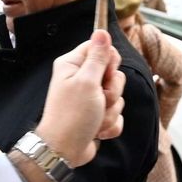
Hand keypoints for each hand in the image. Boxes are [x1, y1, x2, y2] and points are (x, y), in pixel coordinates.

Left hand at [33, 30, 123, 167]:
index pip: (100, 48)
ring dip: (111, 111)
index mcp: (73, 65)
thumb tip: (102, 31)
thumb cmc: (72, 116)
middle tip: (100, 99)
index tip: (105, 74)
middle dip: (112, 91)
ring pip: (117, 96)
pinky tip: (97, 130)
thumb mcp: (88, 82)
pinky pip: (116, 114)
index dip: (109, 61)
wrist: (64, 151)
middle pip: (113, 73)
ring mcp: (90, 98)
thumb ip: (98, 57)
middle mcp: (81, 79)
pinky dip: (110, 124)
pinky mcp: (97, 115)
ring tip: (95, 119)